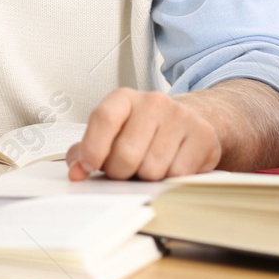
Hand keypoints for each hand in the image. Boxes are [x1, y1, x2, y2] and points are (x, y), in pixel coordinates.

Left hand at [65, 80, 278, 181]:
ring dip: (147, 178)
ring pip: (152, 168)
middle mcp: (153, 102)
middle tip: (127, 170)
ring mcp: (180, 117)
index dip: (93, 149)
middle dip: (121, 173)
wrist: (188, 123)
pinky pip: (177, 174)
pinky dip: (170, 180)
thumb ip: (87, 149)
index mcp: (124, 98)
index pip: (103, 119)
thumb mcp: (113, 133)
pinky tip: (171, 166)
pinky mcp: (202, 136)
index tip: (88, 168)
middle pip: (126, 154)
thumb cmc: (144, 132)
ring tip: (150, 166)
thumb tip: (76, 169)